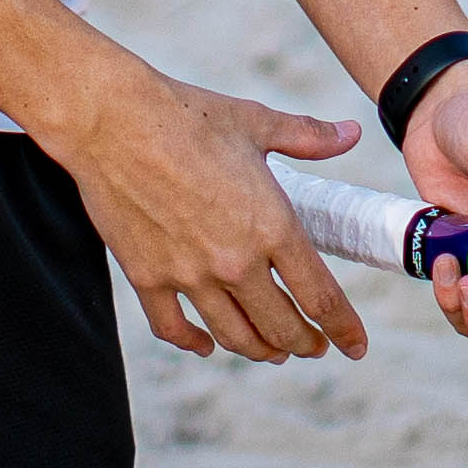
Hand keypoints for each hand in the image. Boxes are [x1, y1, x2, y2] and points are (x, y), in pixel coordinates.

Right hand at [50, 64, 369, 365]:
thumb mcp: (256, 123)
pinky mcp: (147, 278)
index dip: (344, 330)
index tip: (355, 347)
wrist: (112, 120)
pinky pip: (174, 328)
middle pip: (282, 327)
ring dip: (260, 350)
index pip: (321, 297)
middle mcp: (235, 261)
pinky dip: (194, 343)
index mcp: (272, 226)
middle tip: (315, 348)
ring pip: (235, 336)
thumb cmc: (187, 115)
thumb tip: (352, 133)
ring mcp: (189, 275)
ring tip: (273, 351)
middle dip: (306, 344)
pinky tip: (207, 344)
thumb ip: (308, 137)